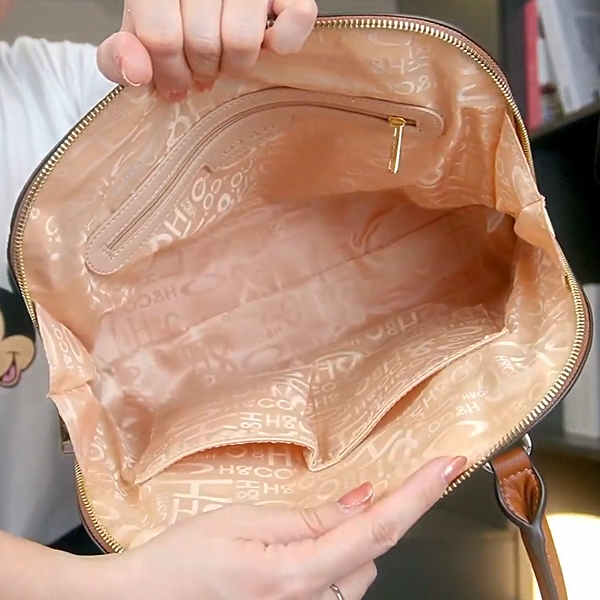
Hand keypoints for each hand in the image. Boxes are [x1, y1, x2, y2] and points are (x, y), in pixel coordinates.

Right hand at [93, 456, 465, 599]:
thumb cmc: (186, 559)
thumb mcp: (244, 522)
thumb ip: (310, 517)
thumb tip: (361, 499)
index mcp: (296, 574)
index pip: (376, 528)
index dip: (418, 495)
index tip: (448, 465)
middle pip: (374, 552)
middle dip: (374, 513)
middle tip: (351, 486)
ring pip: (360, 569)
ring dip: (351, 538)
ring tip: (296, 527)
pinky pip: (342, 584)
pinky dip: (338, 556)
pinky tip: (302, 546)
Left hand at [96, 0, 318, 99]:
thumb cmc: (173, 16)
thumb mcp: (138, 31)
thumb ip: (119, 55)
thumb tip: (136, 73)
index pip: (161, 38)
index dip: (167, 72)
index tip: (173, 81)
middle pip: (202, 44)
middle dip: (200, 71)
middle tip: (201, 71)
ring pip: (242, 41)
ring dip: (234, 65)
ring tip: (226, 60)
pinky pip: (296, 17)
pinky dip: (284, 41)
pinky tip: (269, 46)